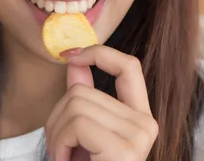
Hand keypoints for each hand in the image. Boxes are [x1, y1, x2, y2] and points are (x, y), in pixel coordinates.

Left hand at [45, 45, 158, 160]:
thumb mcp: (85, 133)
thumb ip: (84, 98)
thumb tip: (75, 61)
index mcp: (141, 117)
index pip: (129, 67)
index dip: (99, 53)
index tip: (71, 55)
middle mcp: (146, 124)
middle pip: (83, 91)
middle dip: (57, 118)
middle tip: (57, 146)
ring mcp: (139, 135)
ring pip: (76, 105)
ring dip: (56, 134)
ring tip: (61, 155)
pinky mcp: (124, 149)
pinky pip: (77, 124)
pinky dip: (60, 143)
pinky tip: (64, 160)